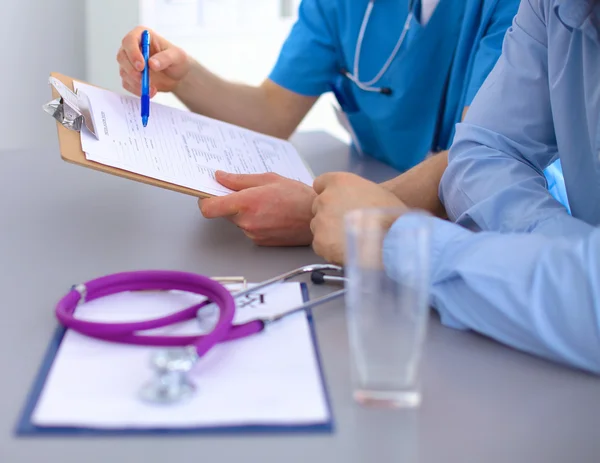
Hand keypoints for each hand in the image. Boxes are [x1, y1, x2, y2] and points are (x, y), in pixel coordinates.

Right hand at [117, 26, 190, 96]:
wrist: (177, 75)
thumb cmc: (177, 60)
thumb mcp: (177, 56)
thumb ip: (165, 58)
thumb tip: (151, 64)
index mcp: (142, 35)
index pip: (130, 41)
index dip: (133, 53)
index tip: (141, 66)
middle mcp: (132, 48)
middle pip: (122, 57)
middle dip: (132, 70)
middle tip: (144, 80)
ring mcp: (129, 62)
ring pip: (123, 72)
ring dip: (136, 83)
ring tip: (152, 89)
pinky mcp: (130, 76)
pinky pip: (127, 84)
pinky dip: (136, 90)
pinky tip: (149, 92)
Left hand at [199, 171, 315, 245]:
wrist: (316, 218)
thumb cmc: (298, 197)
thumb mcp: (268, 178)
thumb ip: (240, 180)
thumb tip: (220, 177)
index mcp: (246, 203)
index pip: (209, 208)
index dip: (204, 200)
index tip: (208, 193)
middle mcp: (246, 221)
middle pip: (223, 212)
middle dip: (230, 202)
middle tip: (246, 192)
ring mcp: (253, 233)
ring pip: (237, 220)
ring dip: (244, 212)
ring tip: (265, 203)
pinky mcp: (259, 241)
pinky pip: (248, 228)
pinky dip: (254, 220)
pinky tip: (270, 213)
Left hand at [310, 172, 407, 264]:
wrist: (392, 239)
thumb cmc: (392, 214)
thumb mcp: (376, 192)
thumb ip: (357, 195)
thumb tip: (354, 205)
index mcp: (339, 182)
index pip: (321, 183)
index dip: (330, 195)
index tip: (337, 204)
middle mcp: (325, 198)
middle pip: (318, 207)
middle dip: (329, 215)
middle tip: (347, 226)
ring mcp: (320, 220)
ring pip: (318, 227)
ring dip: (329, 233)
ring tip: (350, 241)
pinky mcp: (320, 241)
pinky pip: (320, 245)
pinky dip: (330, 249)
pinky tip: (347, 251)